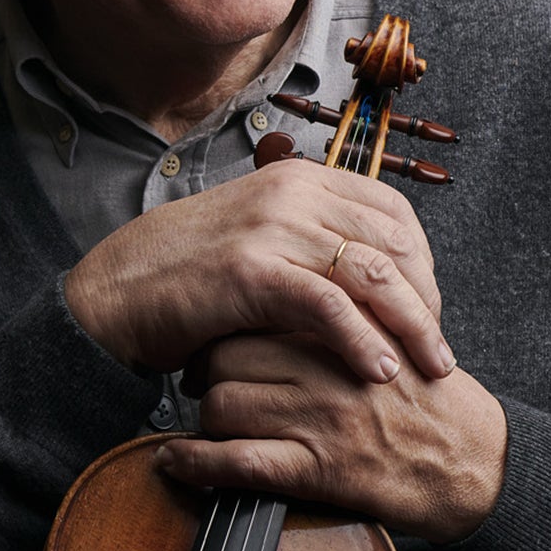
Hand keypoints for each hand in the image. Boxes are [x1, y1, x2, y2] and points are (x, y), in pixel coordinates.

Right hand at [63, 158, 451, 383]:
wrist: (115, 292)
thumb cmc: (184, 276)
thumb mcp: (255, 239)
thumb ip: (306, 240)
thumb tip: (370, 272)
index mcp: (296, 178)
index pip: (392, 209)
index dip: (423, 262)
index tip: (428, 308)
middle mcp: (290, 191)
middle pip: (394, 241)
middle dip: (426, 300)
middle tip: (435, 348)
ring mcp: (270, 227)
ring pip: (373, 272)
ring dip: (411, 326)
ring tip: (428, 368)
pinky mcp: (251, 270)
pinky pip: (329, 304)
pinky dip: (362, 340)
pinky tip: (379, 371)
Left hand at [164, 331, 507, 542]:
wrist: (475, 464)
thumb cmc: (428, 400)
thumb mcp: (392, 334)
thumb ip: (342, 310)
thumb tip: (283, 290)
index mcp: (347, 327)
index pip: (259, 309)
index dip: (227, 323)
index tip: (217, 331)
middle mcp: (330, 368)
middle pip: (229, 354)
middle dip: (205, 369)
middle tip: (202, 376)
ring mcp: (323, 419)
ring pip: (225, 405)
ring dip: (206, 417)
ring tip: (206, 420)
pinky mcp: (319, 470)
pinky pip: (238, 463)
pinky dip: (196, 464)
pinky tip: (175, 463)